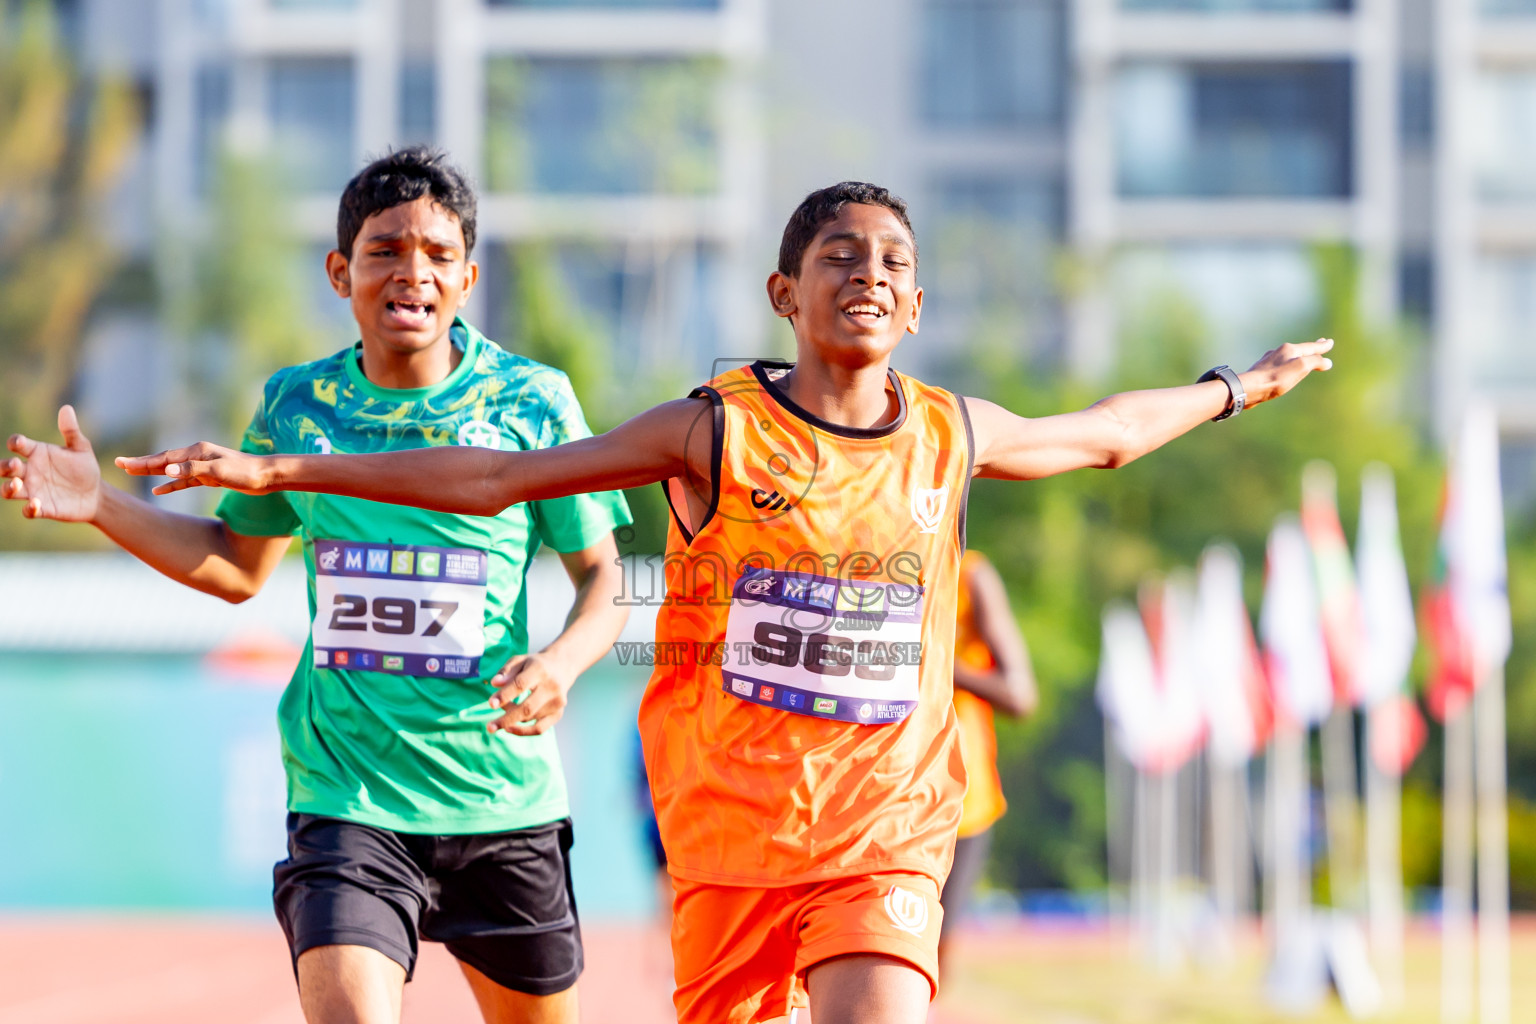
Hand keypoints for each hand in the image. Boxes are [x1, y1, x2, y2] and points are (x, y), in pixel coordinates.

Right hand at [3, 406, 103, 521]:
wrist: (96, 494)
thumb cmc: (85, 469)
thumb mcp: (81, 449)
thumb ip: (72, 431)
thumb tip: (66, 408)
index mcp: (37, 454)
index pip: (18, 445)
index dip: (15, 442)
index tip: (20, 443)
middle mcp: (30, 472)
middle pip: (5, 468)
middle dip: (4, 466)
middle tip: (15, 465)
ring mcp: (34, 491)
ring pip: (8, 490)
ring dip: (8, 488)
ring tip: (18, 484)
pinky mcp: (42, 508)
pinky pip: (28, 511)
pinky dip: (29, 509)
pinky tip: (36, 504)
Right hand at [116, 442, 274, 495]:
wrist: (267, 476)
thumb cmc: (245, 472)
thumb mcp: (218, 471)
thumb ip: (192, 470)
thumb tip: (166, 469)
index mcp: (197, 452)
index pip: (164, 457)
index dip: (142, 462)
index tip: (122, 463)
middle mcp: (197, 455)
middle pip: (164, 460)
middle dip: (141, 464)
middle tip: (119, 465)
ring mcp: (202, 465)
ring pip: (172, 470)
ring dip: (153, 473)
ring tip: (134, 473)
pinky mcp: (209, 476)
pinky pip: (184, 481)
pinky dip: (171, 485)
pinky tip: (159, 490)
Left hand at [485, 652, 574, 736]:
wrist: (562, 667)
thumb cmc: (534, 665)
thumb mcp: (519, 661)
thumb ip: (506, 672)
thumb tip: (494, 684)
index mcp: (540, 670)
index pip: (521, 685)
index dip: (505, 695)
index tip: (490, 704)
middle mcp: (552, 687)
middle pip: (528, 708)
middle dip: (506, 719)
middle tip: (489, 727)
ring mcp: (557, 702)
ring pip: (530, 718)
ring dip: (511, 718)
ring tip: (504, 708)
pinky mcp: (558, 713)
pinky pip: (539, 729)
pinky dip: (523, 731)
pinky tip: (510, 727)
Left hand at [1239, 338, 1334, 405]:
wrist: (1249, 388)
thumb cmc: (1276, 378)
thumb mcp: (1300, 367)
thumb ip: (1315, 362)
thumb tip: (1327, 362)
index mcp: (1289, 349)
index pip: (1310, 347)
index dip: (1321, 346)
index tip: (1329, 342)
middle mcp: (1278, 352)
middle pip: (1299, 349)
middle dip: (1311, 348)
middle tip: (1321, 342)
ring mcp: (1269, 361)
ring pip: (1287, 356)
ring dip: (1297, 355)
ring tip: (1303, 355)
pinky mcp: (1262, 371)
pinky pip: (1279, 365)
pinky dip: (1286, 364)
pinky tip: (1282, 367)